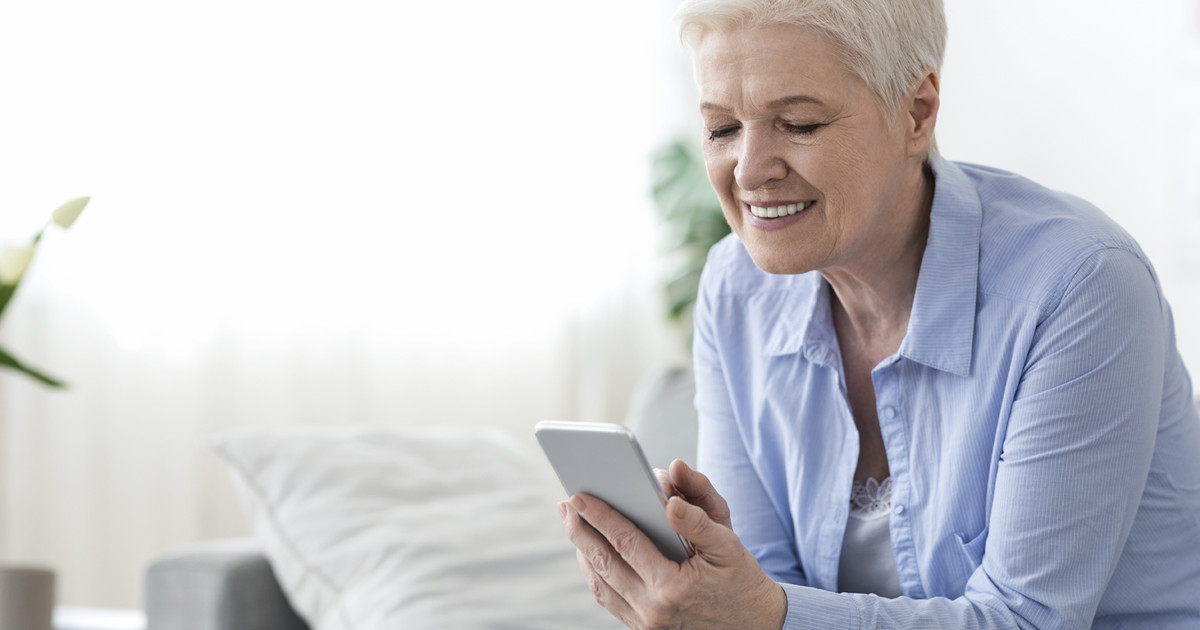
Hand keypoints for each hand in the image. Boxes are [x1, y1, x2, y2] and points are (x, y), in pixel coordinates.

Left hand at [560, 461, 785, 629]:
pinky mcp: (644, 629)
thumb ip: (698, 521)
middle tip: (565, 504)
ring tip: (573, 525)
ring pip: (600, 584)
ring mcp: (646, 623)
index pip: (624, 542)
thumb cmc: (741, 581)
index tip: (578, 495)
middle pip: (602, 563)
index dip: (599, 516)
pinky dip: (595, 574)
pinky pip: (609, 599)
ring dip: (582, 553)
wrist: (755, 627)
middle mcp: (653, 609)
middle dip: (579, 531)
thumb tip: (669, 501)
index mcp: (672, 586)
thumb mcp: (728, 546)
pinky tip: (591, 553)